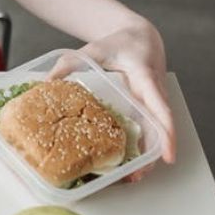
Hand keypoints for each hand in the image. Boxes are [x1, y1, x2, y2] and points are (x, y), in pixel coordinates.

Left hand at [48, 19, 176, 174]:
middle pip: (160, 128)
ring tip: (130, 176)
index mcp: (145, 77)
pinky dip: (141, 145)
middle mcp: (155, 94)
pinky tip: (128, 160)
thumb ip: (69, 64)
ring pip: (156, 133)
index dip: (165, 132)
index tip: (168, 155)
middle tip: (136, 176)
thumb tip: (45, 83)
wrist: (140, 37)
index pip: (160, 106)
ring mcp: (154, 103)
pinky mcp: (148, 108)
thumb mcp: (92, 49)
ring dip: (147, 155)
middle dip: (153, 154)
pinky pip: (148, 129)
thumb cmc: (119, 44)